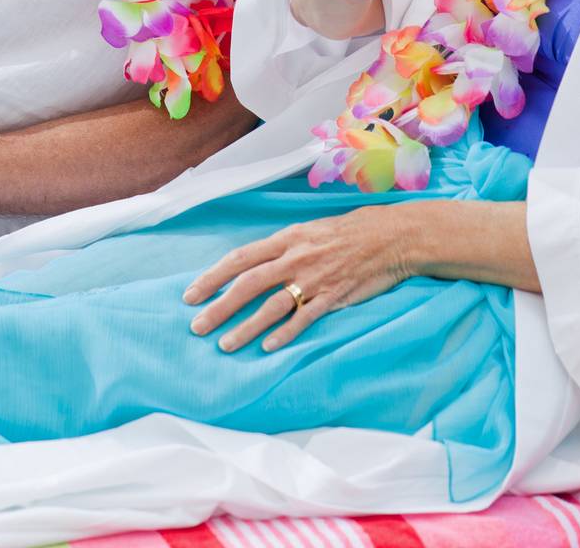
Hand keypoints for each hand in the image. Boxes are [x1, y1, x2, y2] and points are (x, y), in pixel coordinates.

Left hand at [184, 203, 413, 352]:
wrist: (388, 236)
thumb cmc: (345, 233)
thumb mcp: (308, 231)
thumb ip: (280, 249)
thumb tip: (249, 266)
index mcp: (287, 238)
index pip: (241, 258)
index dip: (213, 276)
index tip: (191, 294)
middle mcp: (296, 257)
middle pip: (249, 283)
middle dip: (219, 306)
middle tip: (196, 326)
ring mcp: (315, 278)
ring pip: (272, 305)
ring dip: (245, 327)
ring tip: (224, 345)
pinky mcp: (333, 296)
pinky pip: (305, 318)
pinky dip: (285, 333)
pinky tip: (267, 347)